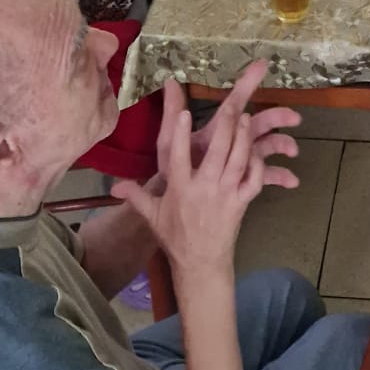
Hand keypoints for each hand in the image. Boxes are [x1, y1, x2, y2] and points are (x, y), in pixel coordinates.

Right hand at [112, 65, 298, 269]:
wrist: (201, 263)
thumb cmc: (175, 237)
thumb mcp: (152, 216)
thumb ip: (135, 195)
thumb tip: (112, 185)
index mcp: (180, 189)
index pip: (179, 157)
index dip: (182, 135)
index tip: (184, 113)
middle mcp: (204, 189)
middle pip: (217, 153)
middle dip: (225, 127)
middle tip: (230, 107)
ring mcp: (226, 195)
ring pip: (238, 161)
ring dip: (243, 138)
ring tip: (246, 118)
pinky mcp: (242, 203)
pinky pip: (254, 180)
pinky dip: (257, 164)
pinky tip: (256, 149)